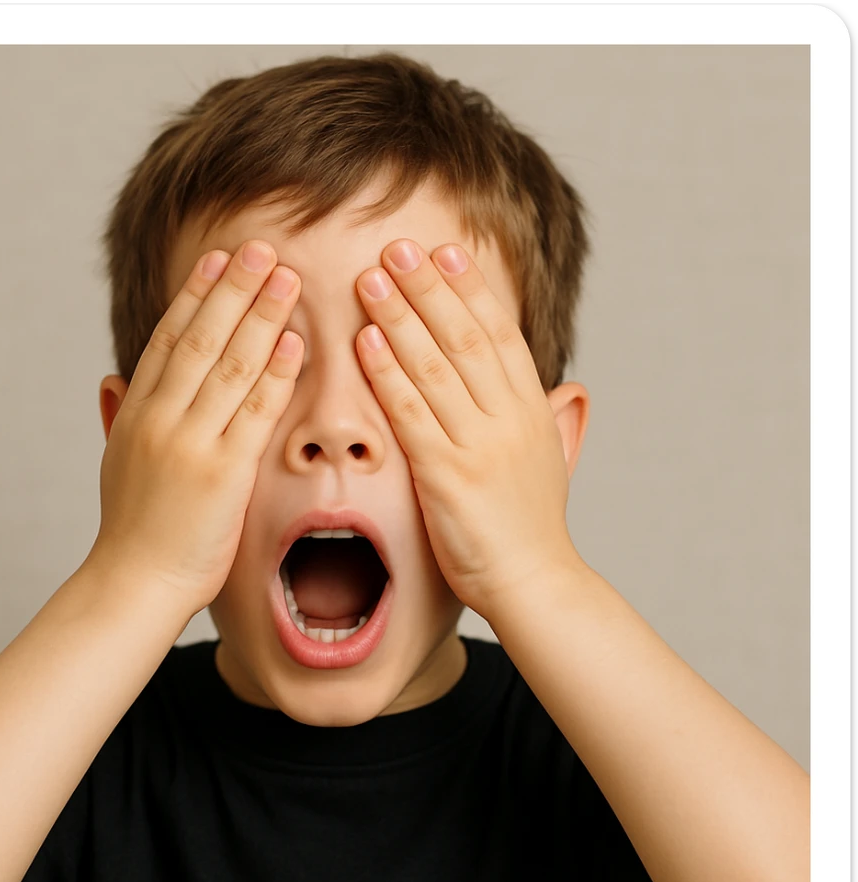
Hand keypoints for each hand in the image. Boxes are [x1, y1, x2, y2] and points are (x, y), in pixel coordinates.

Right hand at [89, 240, 302, 614]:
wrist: (134, 584)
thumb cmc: (133, 529)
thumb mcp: (114, 463)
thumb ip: (116, 417)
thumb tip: (110, 379)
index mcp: (135, 413)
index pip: (167, 339)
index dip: (194, 295)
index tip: (217, 258)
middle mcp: (160, 419)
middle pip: (199, 339)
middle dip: (232, 288)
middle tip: (259, 246)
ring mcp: (190, 444)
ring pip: (228, 365)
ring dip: (260, 316)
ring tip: (284, 275)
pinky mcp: (223, 474)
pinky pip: (254, 413)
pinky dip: (275, 374)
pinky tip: (294, 341)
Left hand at [354, 239, 579, 619]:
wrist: (534, 582)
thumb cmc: (532, 525)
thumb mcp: (553, 460)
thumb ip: (556, 418)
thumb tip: (569, 388)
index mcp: (532, 408)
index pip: (500, 334)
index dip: (471, 290)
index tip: (446, 252)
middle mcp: (509, 417)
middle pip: (465, 338)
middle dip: (429, 288)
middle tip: (397, 247)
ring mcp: (480, 444)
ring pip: (435, 367)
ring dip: (400, 318)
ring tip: (372, 279)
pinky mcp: (449, 476)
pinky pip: (412, 415)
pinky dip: (388, 375)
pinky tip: (365, 343)